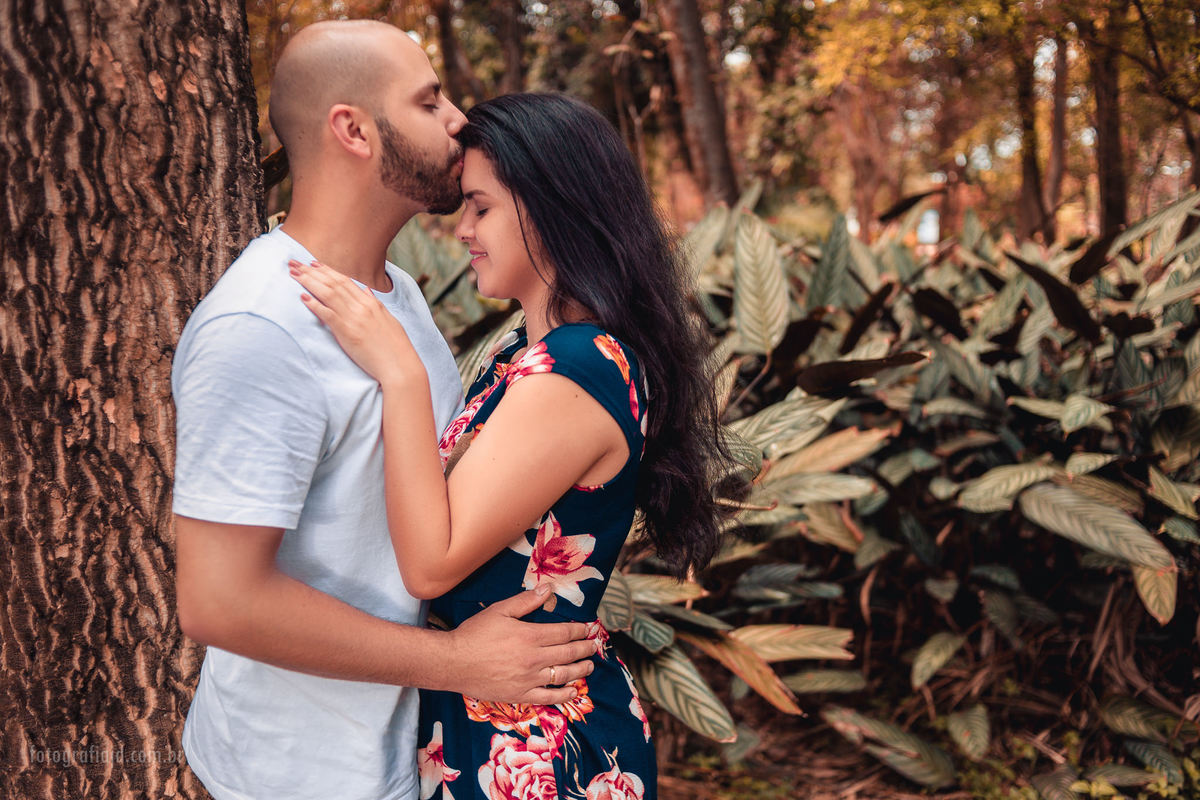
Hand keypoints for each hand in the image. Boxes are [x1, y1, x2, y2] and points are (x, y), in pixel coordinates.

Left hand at [289, 259, 423, 385]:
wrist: (399, 364)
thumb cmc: (396, 346)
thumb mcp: (388, 319)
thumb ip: (375, 303)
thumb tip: (366, 291)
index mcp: (371, 303)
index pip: (345, 281)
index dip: (327, 270)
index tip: (313, 263)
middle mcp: (361, 306)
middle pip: (332, 283)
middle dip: (312, 271)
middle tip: (295, 263)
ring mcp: (353, 318)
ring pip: (327, 294)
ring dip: (308, 282)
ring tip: (293, 274)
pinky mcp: (347, 332)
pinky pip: (327, 314)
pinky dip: (314, 304)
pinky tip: (303, 297)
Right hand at [444, 584, 599, 704]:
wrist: (453, 663)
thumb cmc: (474, 633)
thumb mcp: (500, 610)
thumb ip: (526, 601)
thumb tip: (548, 589)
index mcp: (530, 636)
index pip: (564, 633)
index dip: (579, 631)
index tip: (587, 629)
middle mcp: (533, 659)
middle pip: (568, 653)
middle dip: (585, 649)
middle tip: (594, 646)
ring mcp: (528, 679)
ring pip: (563, 675)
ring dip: (581, 670)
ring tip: (589, 666)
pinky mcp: (520, 695)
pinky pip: (548, 698)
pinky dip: (564, 695)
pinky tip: (573, 691)